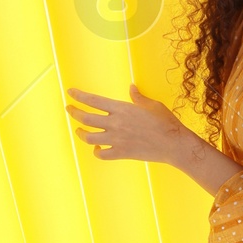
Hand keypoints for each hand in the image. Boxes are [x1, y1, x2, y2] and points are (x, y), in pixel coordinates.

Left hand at [66, 84, 185, 162]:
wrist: (173, 144)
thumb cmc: (165, 123)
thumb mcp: (152, 105)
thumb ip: (138, 97)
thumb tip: (131, 88)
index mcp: (122, 108)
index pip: (93, 100)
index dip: (79, 95)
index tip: (70, 92)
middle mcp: (116, 123)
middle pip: (85, 117)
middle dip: (74, 112)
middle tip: (69, 109)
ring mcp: (117, 139)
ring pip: (89, 137)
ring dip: (81, 133)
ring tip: (79, 130)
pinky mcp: (121, 153)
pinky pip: (101, 154)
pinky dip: (96, 151)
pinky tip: (97, 148)